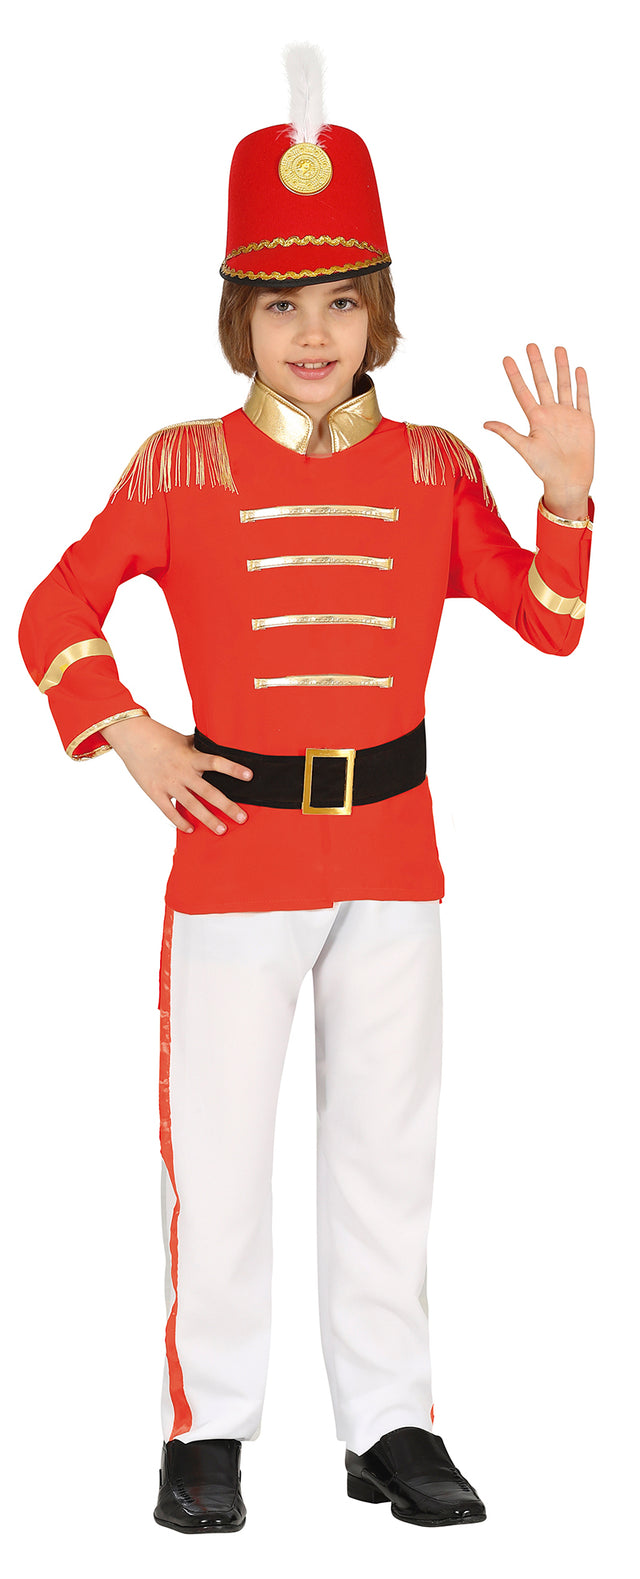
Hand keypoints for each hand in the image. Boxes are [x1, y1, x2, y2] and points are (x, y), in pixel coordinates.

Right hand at [100, 714, 252, 834]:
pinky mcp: (155, 793)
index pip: (216, 762)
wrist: (132, 737)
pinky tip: (191, 830)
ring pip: (192, 806)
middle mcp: (182, 772)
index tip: (249, 776)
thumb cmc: (160, 737)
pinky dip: (180, 822)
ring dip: (208, 819)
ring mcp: (168, 784)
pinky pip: (169, 812)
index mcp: (191, 756)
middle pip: (208, 792)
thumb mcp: (184, 740)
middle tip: (242, 818)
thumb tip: (220, 746)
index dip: (233, 769)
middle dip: (227, 806)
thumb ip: (200, 747)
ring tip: (222, 830)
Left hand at [483, 345, 593, 515]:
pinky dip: (582, 384)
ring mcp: (567, 415)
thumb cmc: (545, 468)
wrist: (569, 480)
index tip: (507, 358)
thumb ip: (507, 433)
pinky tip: (578, 370)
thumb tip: (484, 423)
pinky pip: (583, 398)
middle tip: (530, 345)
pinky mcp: (584, 420)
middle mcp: (551, 413)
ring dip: (561, 368)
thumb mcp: (524, 448)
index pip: (522, 391)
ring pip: (564, 385)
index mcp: (535, 418)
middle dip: (537, 364)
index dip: (514, 375)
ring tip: (558, 349)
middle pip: (543, 383)